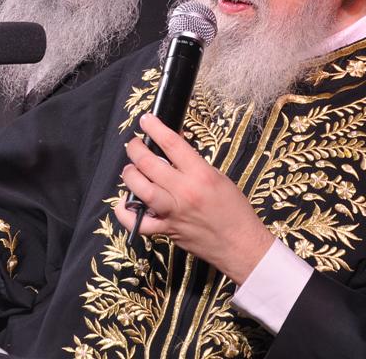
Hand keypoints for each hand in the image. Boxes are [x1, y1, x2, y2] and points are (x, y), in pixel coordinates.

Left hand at [114, 113, 273, 284]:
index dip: (155, 128)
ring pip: (140, 189)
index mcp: (200, 175)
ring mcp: (173, 212)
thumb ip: (193, 162)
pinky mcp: (166, 230)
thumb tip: (174, 143)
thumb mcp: (218, 177)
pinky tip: (125, 203)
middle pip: (149, 164)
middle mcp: (184, 192)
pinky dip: (126, 213)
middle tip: (135, 145)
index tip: (146, 120)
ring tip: (131, 169)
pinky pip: (138, 223)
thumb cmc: (233, 210)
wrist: (241, 245)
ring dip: (130, 175)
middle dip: (136, 149)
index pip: (171, 143)